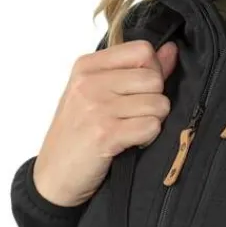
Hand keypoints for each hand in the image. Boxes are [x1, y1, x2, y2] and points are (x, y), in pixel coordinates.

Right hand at [32, 39, 179, 206]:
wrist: (54, 176)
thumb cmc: (77, 136)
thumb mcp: (97, 95)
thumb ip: (135, 71)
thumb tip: (171, 51)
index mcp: (87, 66)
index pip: (142, 50)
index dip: (153, 71)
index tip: (139, 92)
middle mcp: (90, 83)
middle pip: (154, 78)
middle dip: (154, 100)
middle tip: (135, 117)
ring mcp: (97, 108)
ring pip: (158, 104)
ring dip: (152, 122)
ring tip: (131, 131)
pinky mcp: (106, 134)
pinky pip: (152, 126)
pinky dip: (148, 138)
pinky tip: (131, 143)